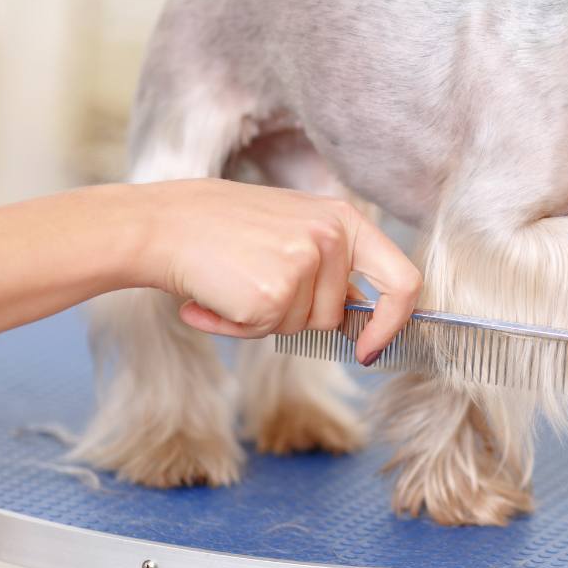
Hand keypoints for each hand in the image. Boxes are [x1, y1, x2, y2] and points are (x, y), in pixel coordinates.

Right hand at [137, 180, 421, 363]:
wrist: (165, 224)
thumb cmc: (227, 231)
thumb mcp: (294, 232)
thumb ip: (334, 271)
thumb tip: (365, 322)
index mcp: (345, 219)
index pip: (403, 281)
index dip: (393, 323)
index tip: (371, 348)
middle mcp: (331, 238)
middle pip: (337, 317)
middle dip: (297, 316)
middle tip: (256, 281)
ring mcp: (303, 264)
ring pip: (300, 328)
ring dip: (263, 320)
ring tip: (233, 280)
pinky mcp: (272, 294)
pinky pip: (266, 334)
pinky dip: (236, 327)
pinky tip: (215, 297)